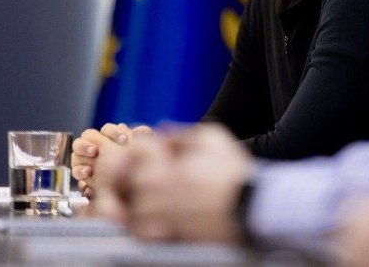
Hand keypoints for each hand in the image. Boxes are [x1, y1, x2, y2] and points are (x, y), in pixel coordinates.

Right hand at [71, 123, 151, 196]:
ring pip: (75, 160)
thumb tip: (138, 130)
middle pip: (80, 142)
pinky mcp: (88, 182)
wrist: (141, 185)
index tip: (124, 140)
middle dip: (85, 145)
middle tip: (95, 151)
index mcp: (109, 138)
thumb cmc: (141, 160)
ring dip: (80, 165)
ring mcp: (88, 165)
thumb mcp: (145, 148)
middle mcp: (95, 149)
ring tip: (90, 171)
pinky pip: (80, 182)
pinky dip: (84, 184)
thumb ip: (143, 136)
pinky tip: (90, 188)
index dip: (113, 133)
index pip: (104, 130)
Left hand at [92, 123, 253, 242]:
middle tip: (128, 174)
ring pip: (124, 207)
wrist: (248, 207)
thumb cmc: (233, 172)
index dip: (139, 148)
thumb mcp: (213, 137)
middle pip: (120, 178)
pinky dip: (137, 226)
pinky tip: (148, 220)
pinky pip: (137, 232)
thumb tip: (163, 131)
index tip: (142, 152)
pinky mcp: (163, 235)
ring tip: (134, 199)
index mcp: (162, 162)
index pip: (135, 149)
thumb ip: (183, 133)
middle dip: (123, 173)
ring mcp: (156, 213)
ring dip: (127, 200)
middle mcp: (153, 187)